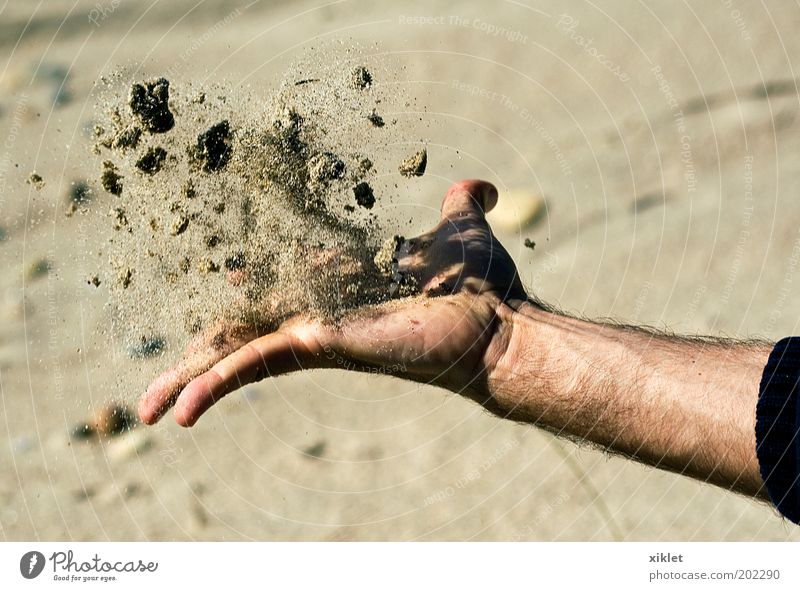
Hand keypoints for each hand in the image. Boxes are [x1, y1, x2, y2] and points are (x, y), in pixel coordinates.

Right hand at [138, 179, 527, 426]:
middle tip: (155, 386)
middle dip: (197, 353)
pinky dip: (214, 383)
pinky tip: (177, 411)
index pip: (274, 289)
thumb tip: (482, 184)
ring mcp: (318, 333)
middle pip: (244, 329)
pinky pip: (256, 362)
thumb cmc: (484, 287)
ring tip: (144, 409)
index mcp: (339, 288)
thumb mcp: (459, 233)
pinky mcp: (323, 346)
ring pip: (236, 351)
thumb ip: (459, 205)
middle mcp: (321, 315)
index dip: (240, 290)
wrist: (505, 325)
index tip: (211, 288)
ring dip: (188, 376)